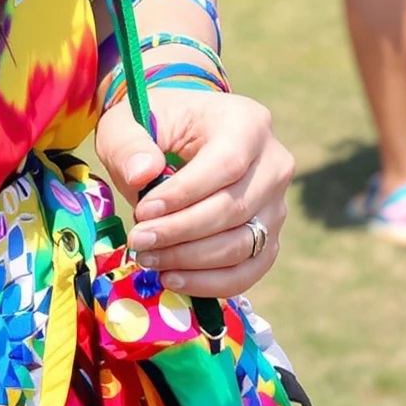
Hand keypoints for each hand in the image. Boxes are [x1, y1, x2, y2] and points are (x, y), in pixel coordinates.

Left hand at [95, 90, 291, 296]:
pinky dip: (211, 282)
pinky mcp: (270, 237)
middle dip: (182, 232)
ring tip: (148, 259)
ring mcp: (277, 204)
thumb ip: (129, 145)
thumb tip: (142, 175)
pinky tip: (172, 279)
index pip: (225, 163)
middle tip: (139, 242)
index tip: (142, 212)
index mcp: (246, 123)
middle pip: (235, 209)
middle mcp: (273, 164)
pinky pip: (249, 270)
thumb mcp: (129, 122)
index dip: (185, 194)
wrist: (179, 137)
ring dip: (192, 260)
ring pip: (243, 245)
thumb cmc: (154, 126)